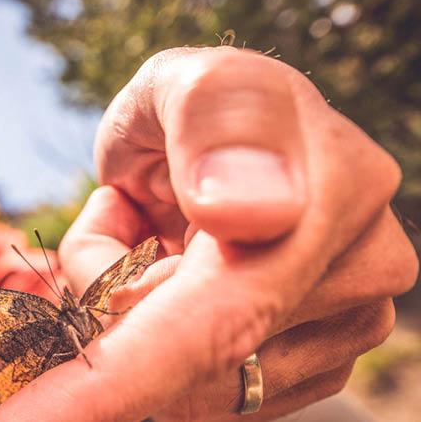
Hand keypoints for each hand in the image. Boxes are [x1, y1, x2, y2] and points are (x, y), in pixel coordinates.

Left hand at [0, 47, 418, 421]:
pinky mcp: (315, 363)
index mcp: (336, 189)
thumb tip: (245, 215)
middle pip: (191, 355)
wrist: (220, 147)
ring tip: (153, 239)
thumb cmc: (194, 110)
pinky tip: (178, 280)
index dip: (133, 371)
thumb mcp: (188, 83)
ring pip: (192, 384)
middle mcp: (358, 268)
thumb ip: (217, 122)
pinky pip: (205, 392)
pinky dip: (159, 344)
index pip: (231, 305)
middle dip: (115, 300)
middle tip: (118, 218)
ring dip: (132, 316)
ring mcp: (342, 324)